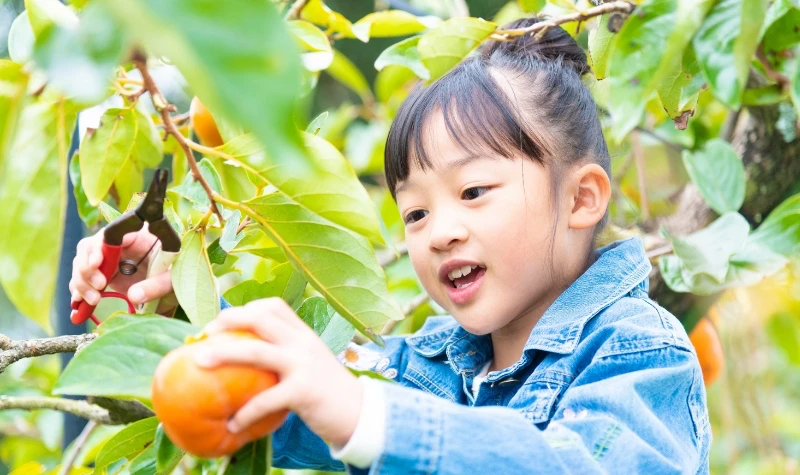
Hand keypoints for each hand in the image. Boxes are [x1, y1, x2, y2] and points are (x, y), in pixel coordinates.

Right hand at [69, 225, 175, 310]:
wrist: (177, 286)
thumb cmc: (177, 274)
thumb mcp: (173, 279)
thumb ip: (157, 285)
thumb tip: (135, 296)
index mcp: (137, 235)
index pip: (111, 233)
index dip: (99, 247)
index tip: (97, 263)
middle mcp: (119, 244)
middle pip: (90, 248)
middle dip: (87, 268)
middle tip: (100, 286)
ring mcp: (110, 259)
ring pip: (82, 264)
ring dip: (82, 282)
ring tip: (94, 300)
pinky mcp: (105, 274)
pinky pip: (84, 279)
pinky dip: (79, 291)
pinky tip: (79, 304)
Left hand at [195, 298, 362, 446]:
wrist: (359, 412)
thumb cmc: (328, 391)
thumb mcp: (311, 363)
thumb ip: (287, 355)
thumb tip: (247, 361)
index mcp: (304, 334)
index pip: (274, 306)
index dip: (246, 308)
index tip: (224, 321)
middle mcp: (302, 343)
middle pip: (260, 319)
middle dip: (228, 320)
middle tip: (204, 333)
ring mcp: (303, 365)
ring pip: (256, 351)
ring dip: (223, 354)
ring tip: (199, 362)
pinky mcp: (302, 391)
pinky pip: (265, 399)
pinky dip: (246, 412)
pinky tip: (233, 424)